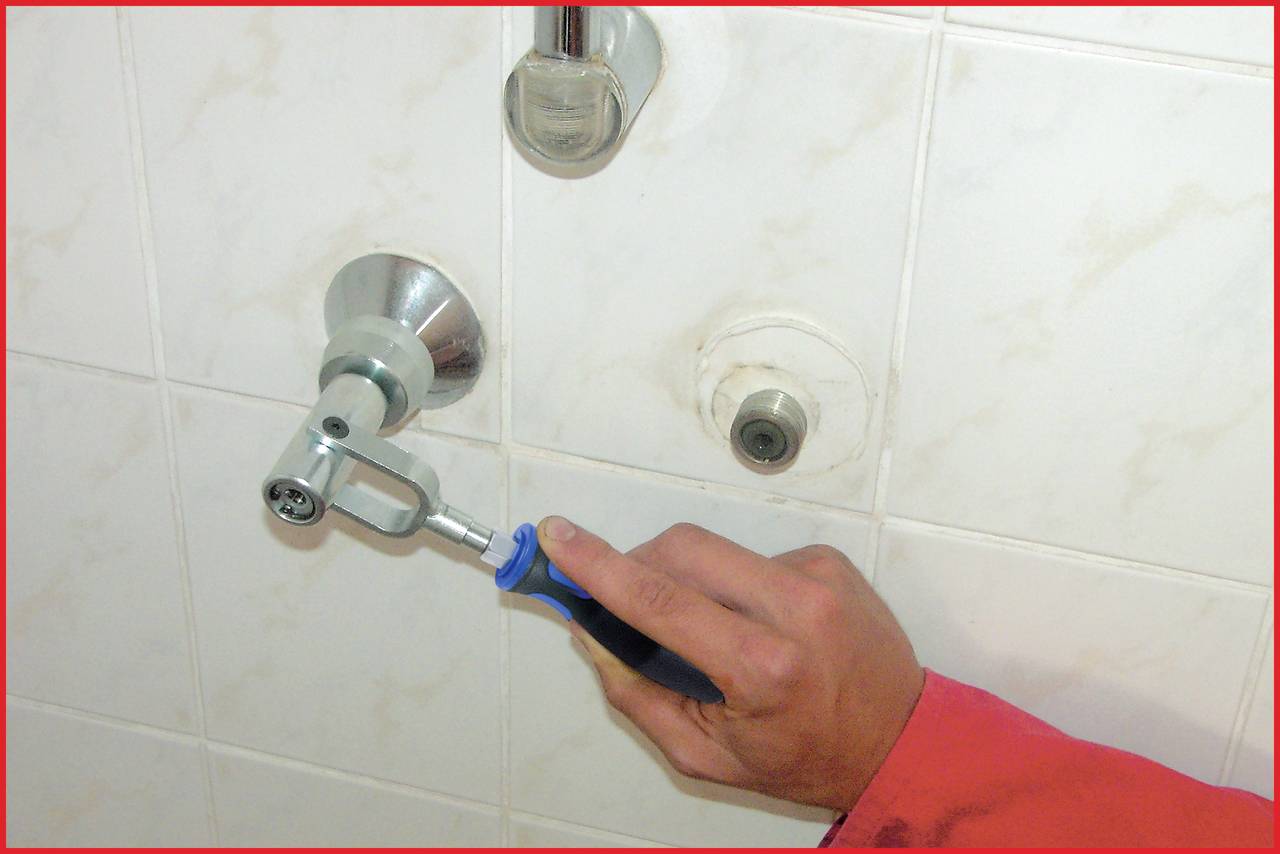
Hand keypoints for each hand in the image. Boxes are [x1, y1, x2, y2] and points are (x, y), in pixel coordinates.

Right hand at [536, 516, 923, 811]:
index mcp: (762, 667)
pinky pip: (752, 555)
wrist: (898, 740)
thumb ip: (636, 695)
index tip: (560, 537)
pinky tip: (754, 621)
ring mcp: (817, 577)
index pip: (659, 601)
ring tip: (710, 629)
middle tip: (621, 595)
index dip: (599, 566)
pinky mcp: (828, 560)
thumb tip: (593, 632)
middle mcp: (795, 609)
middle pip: (682, 551)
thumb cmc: (804, 758)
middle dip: (637, 564)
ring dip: (689, 578)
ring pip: (715, 548)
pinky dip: (734, 582)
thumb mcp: (706, 755)